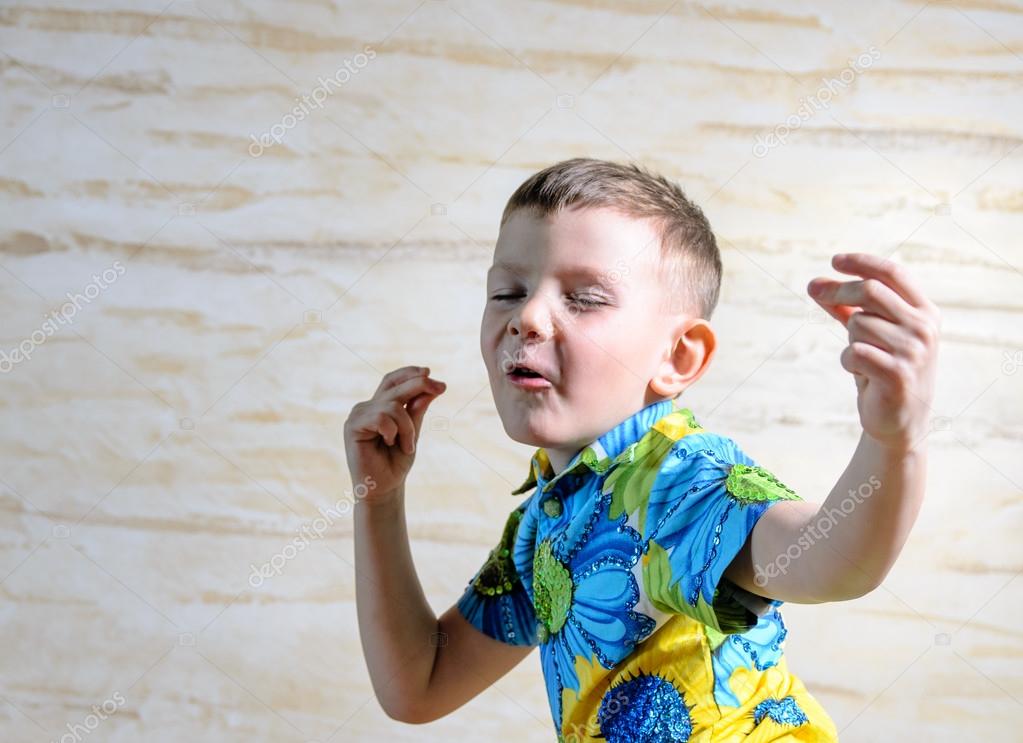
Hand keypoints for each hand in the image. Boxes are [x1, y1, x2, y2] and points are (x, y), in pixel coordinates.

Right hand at [343, 366, 446, 498]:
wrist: (384, 488)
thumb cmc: (396, 463)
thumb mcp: (413, 432)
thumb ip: (417, 411)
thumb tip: (430, 387)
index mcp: (380, 406)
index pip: (392, 380)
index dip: (409, 373)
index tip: (430, 372)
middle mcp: (368, 407)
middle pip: (395, 386)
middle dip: (420, 385)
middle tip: (441, 388)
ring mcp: (358, 415)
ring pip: (392, 405)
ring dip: (407, 426)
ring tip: (407, 446)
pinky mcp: (353, 426)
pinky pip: (381, 417)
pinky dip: (393, 431)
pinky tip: (391, 443)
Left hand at [808, 253, 940, 451]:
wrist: (898, 421)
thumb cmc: (882, 371)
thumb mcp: (869, 334)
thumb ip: (846, 308)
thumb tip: (815, 284)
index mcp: (926, 312)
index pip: (893, 274)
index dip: (862, 263)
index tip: (834, 260)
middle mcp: (925, 327)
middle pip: (870, 291)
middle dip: (838, 290)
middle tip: (815, 291)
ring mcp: (914, 351)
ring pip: (858, 323)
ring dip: (849, 339)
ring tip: (863, 358)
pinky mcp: (897, 374)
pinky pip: (854, 352)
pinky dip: (848, 361)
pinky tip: (860, 373)